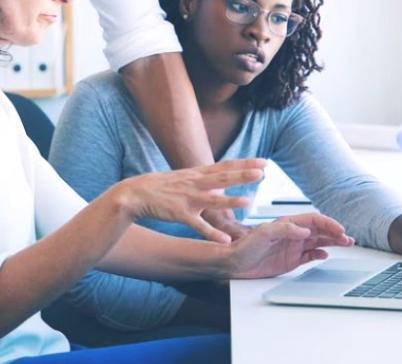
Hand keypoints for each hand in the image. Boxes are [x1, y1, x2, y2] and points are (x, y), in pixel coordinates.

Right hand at [112, 159, 267, 242]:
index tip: (264, 161)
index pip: (225, 166)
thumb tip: (225, 182)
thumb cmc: (164, 186)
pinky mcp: (180, 214)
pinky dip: (212, 233)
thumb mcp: (187, 177)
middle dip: (241, 175)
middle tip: (261, 172)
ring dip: (230, 202)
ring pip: (212, 200)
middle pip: (222, 178)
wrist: (137, 192)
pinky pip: (198, 225)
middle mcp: (195, 183)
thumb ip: (206, 179)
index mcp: (198, 173)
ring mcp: (188, 199)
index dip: (245, 163)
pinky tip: (225, 240)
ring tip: (248, 201)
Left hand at [225, 213, 353, 278]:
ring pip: (318, 242)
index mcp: (287, 224)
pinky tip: (326, 255)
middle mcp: (292, 234)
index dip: (328, 223)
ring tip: (346, 244)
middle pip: (319, 231)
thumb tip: (304, 231)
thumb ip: (284, 230)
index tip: (339, 229)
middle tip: (348, 239)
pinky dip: (320, 255)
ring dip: (332, 242)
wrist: (233, 263)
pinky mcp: (291, 260)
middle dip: (335, 233)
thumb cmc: (244, 246)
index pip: (313, 220)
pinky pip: (310, 255)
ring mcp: (293, 247)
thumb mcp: (263, 235)